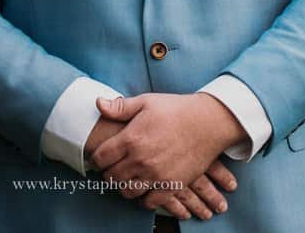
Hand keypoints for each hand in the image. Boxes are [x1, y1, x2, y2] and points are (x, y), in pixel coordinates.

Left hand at [84, 110, 238, 219]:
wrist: (208, 122)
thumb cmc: (176, 110)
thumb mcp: (146, 102)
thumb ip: (119, 107)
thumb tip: (98, 104)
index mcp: (131, 139)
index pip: (100, 158)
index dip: (97, 158)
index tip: (101, 157)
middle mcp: (140, 160)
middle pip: (111, 177)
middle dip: (109, 173)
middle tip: (114, 167)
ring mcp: (156, 175)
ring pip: (127, 192)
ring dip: (124, 186)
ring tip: (128, 178)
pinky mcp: (171, 185)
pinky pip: (149, 202)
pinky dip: (144, 199)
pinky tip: (145, 188)